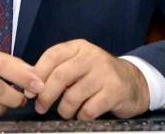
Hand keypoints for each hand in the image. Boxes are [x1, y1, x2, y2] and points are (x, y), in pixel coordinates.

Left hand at [32, 39, 149, 119]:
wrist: (133, 82)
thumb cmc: (98, 75)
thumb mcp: (79, 64)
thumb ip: (58, 69)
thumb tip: (31, 85)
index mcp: (79, 47)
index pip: (52, 55)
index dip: (38, 74)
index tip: (30, 91)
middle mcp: (91, 56)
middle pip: (60, 76)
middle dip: (46, 95)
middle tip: (41, 107)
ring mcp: (104, 73)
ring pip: (73, 95)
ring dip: (64, 109)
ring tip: (65, 112)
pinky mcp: (114, 91)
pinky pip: (88, 109)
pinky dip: (81, 116)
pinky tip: (83, 114)